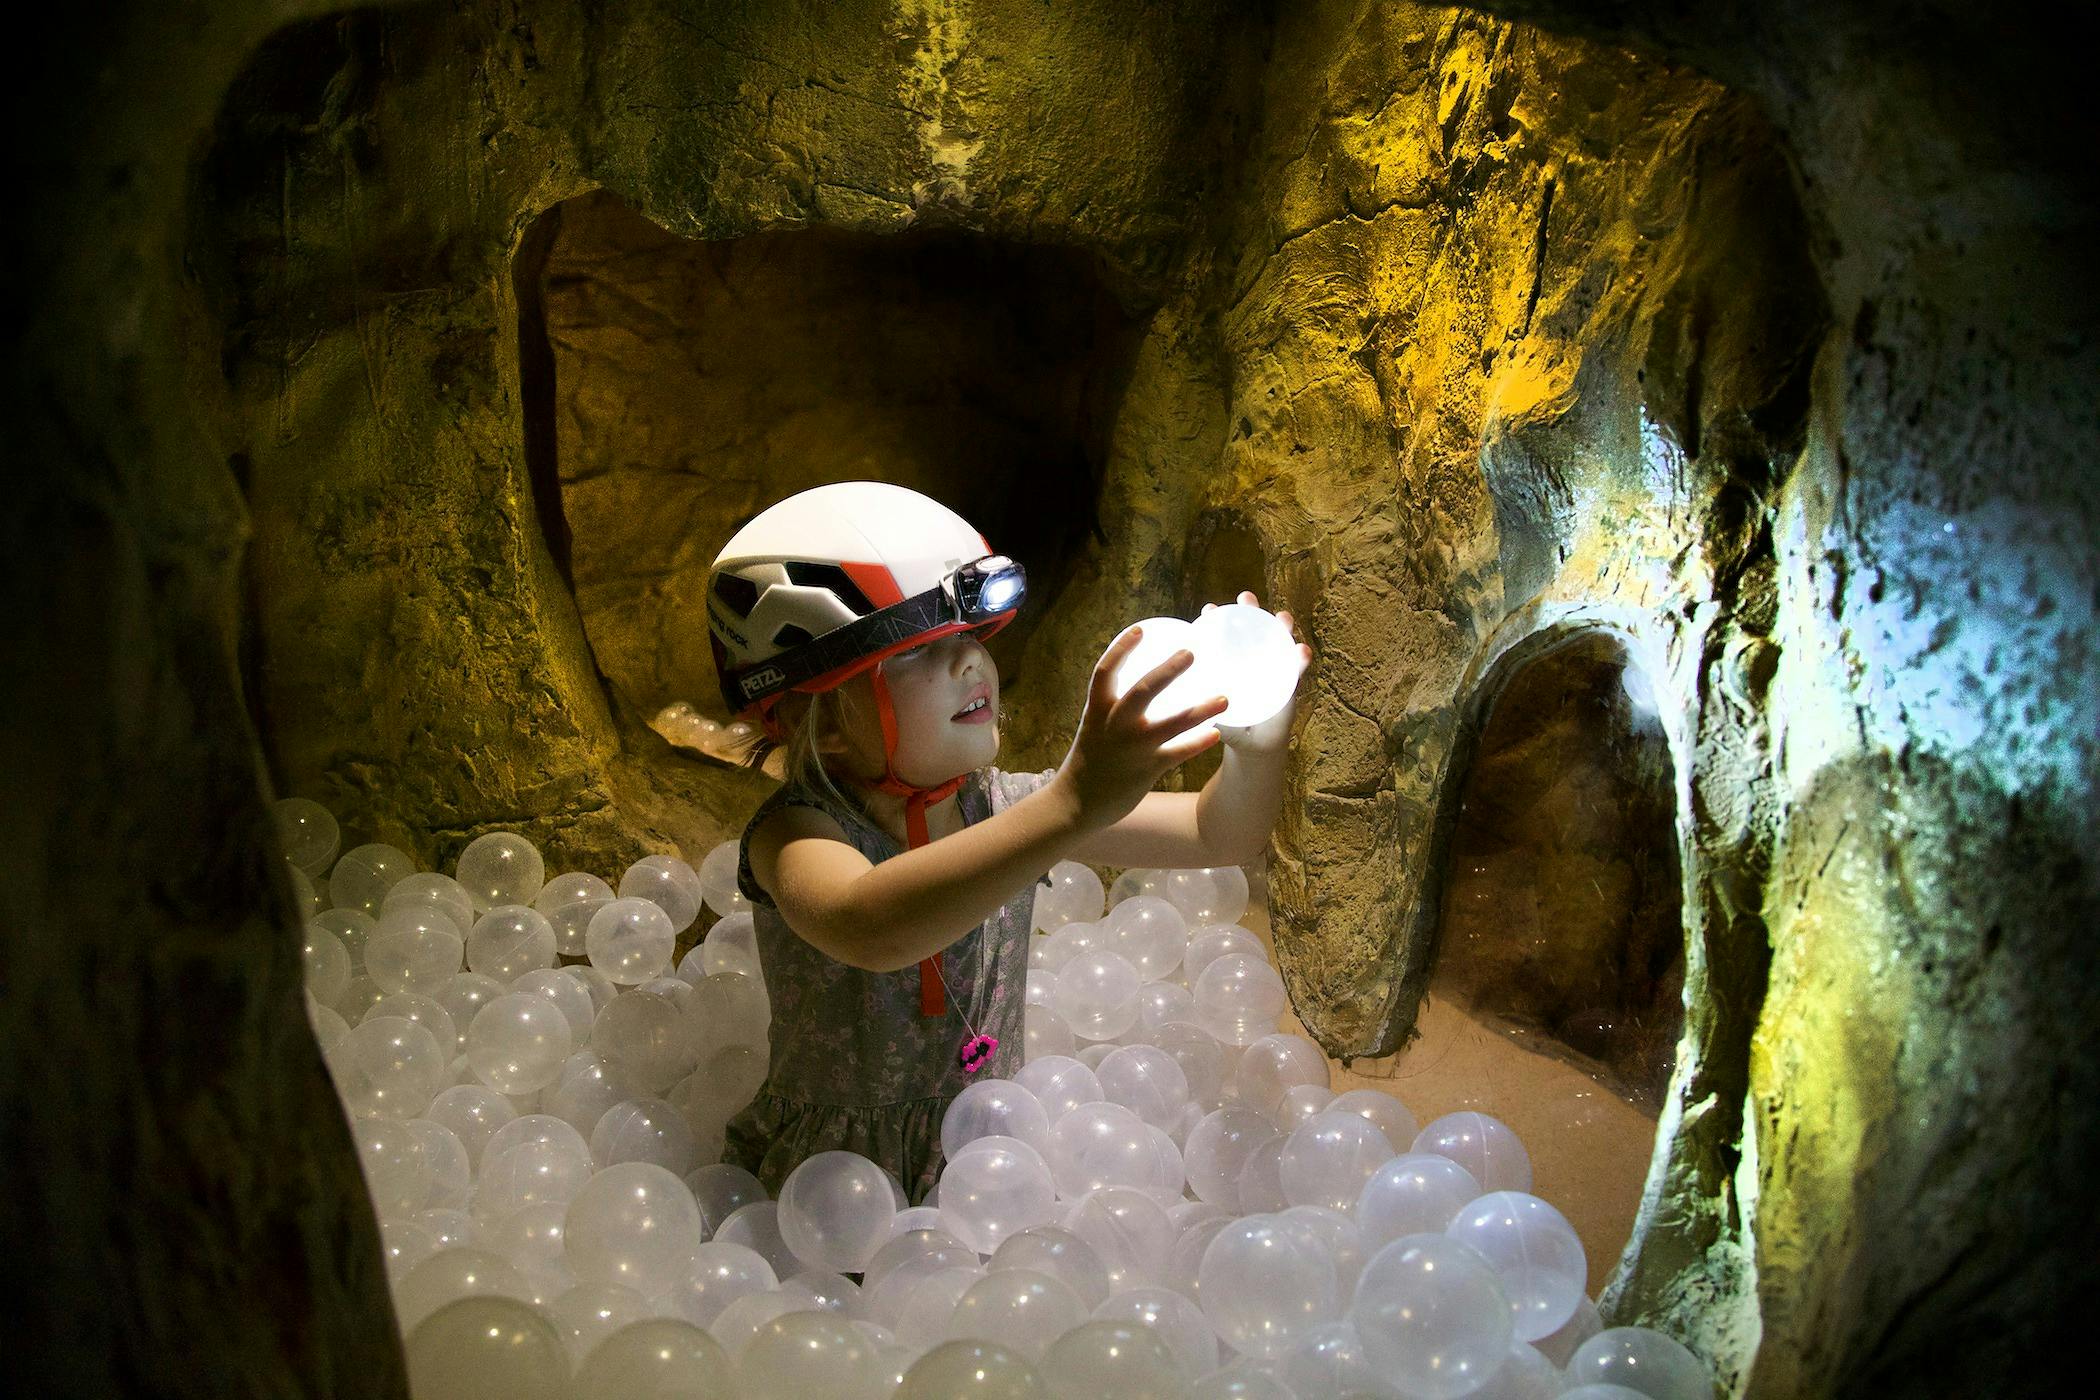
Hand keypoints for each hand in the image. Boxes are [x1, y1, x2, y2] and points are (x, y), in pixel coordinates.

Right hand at [1056, 624, 1231, 832]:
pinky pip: (1178, 754)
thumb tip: (1140, 690)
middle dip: (1168, 671)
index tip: (1140, 629)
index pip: (1105, 672)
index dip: (1121, 649)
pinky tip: (1217, 734)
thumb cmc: (1090, 761)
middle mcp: (1114, 726)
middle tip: (1192, 652)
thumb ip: (1113, 710)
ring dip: (1200, 710)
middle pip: (1142, 691)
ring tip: (1225, 698)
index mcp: (1097, 711)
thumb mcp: (1095, 728)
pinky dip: (1197, 743)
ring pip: (1170, 724)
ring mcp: (1132, 749)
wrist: (1075, 804)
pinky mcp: (1146, 771)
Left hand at [1204, 591, 1311, 753]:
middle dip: (1251, 609)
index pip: (1225, 635)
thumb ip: (1201, 705)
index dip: (1218, 619)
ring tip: (1283, 617)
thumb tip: (1181, 697)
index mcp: (1233, 662)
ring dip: (1283, 627)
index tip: (1209, 608)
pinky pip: (1297, 668)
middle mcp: (1253, 660)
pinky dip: (1301, 658)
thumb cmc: (1230, 727)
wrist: (1254, 747)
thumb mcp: (1212, 712)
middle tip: (1245, 597)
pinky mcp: (1291, 683)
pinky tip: (1301, 651)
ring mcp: (1274, 668)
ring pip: (1279, 642)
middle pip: (1253, 629)